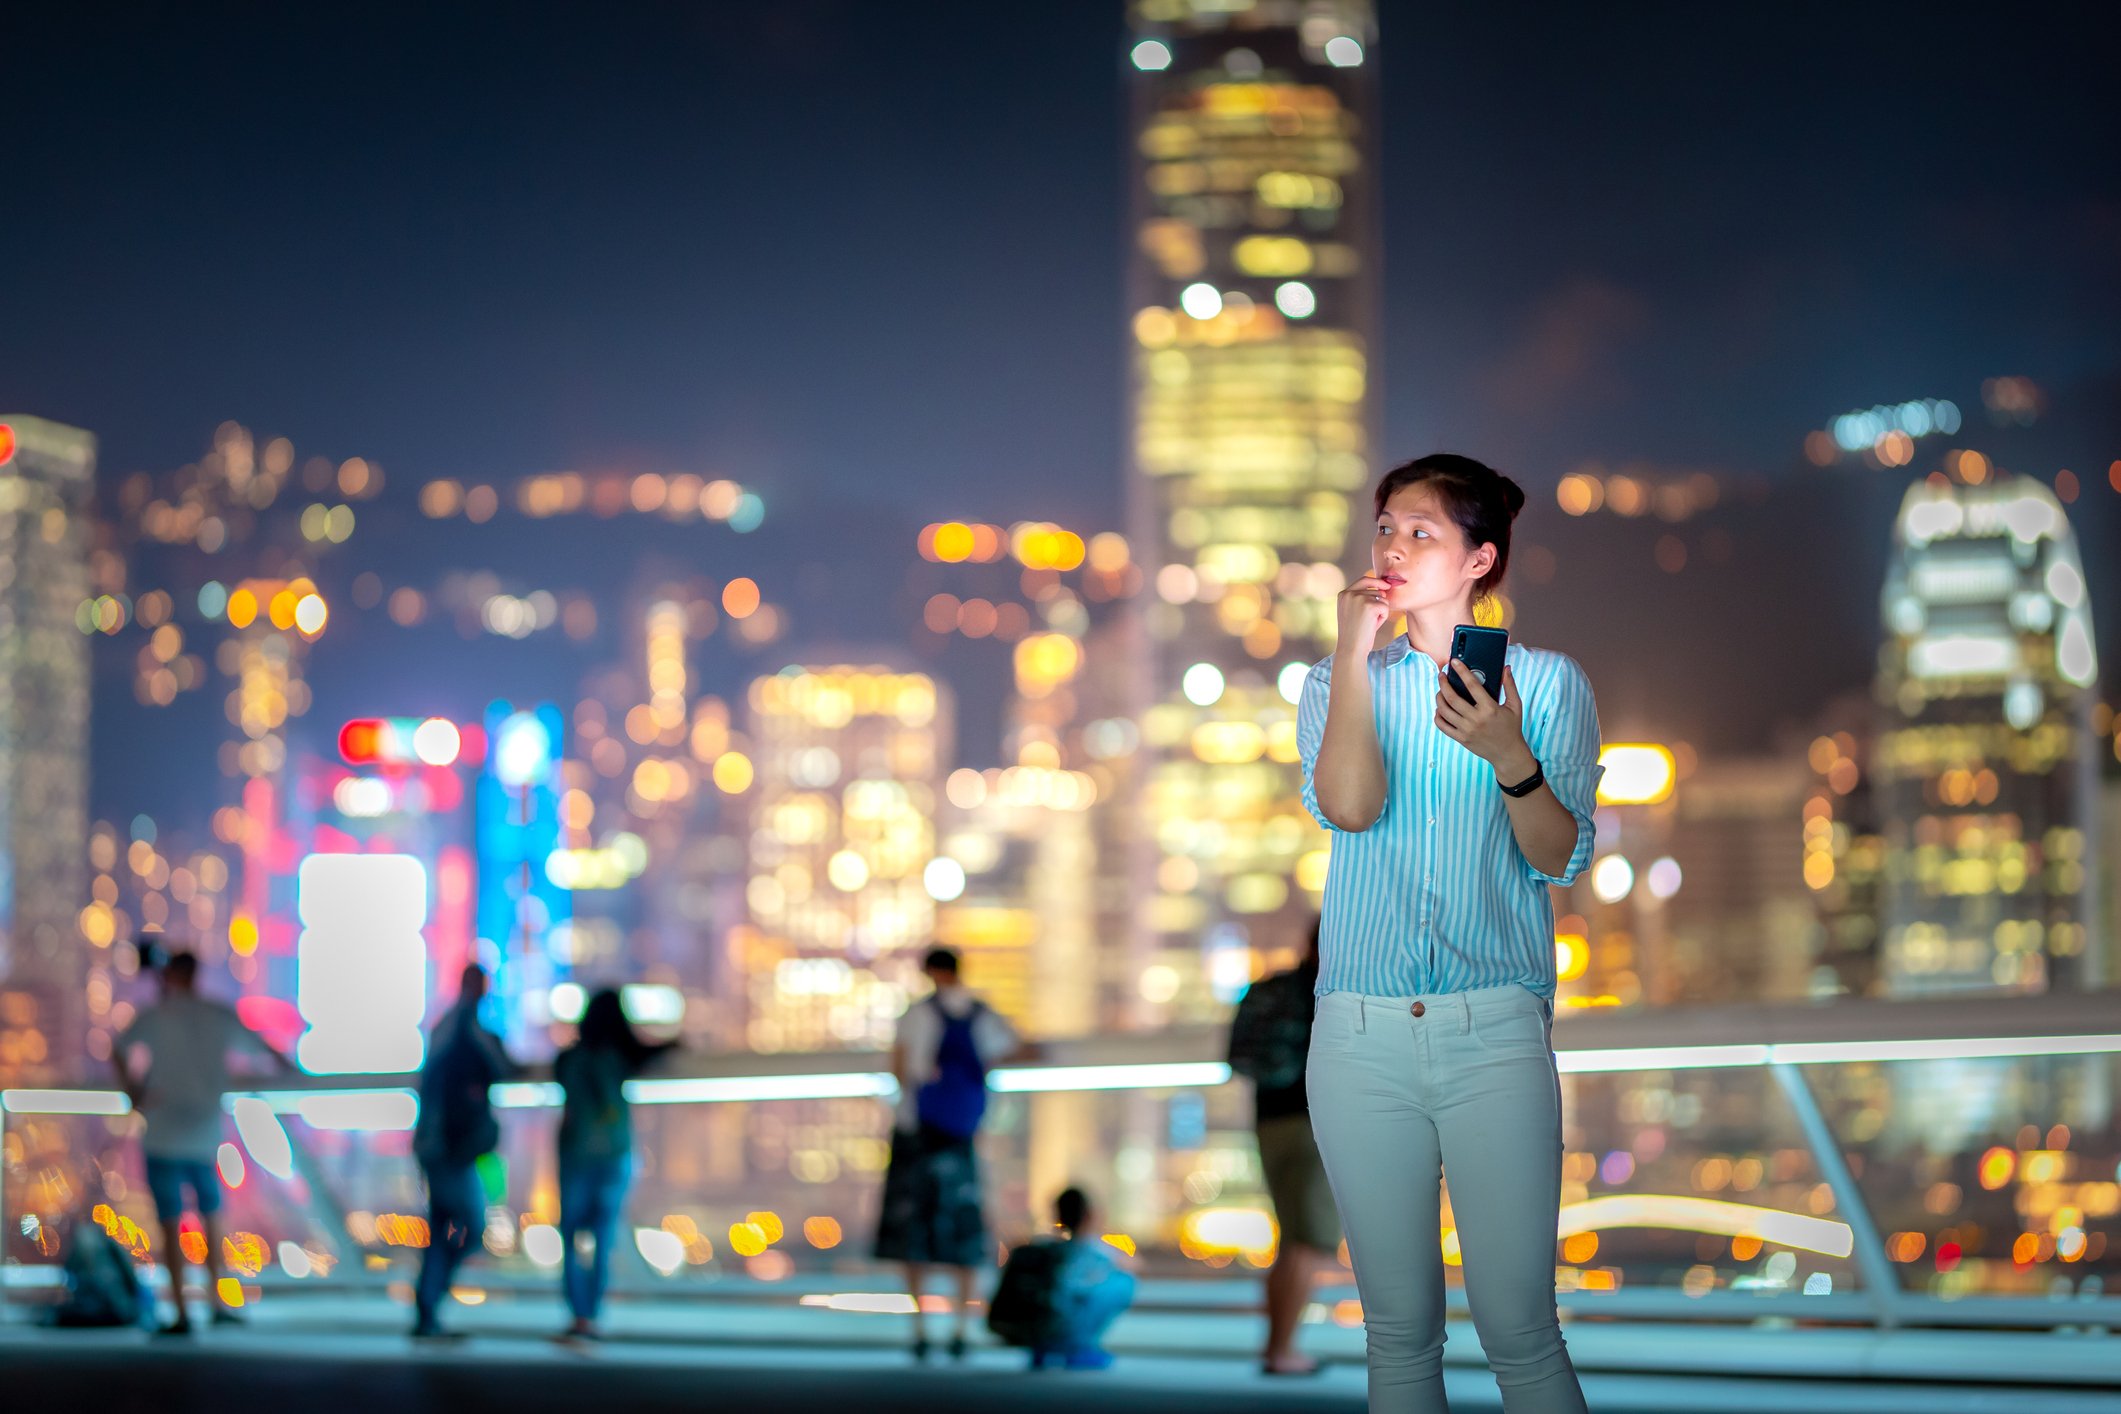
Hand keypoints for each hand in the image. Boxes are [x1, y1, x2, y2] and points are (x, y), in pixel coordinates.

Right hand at [1335, 575, 1393, 654]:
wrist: (1351, 648)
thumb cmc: (1354, 633)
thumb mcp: (1352, 612)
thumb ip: (1361, 598)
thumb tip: (1382, 590)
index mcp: (1343, 594)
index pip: (1363, 580)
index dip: (1376, 581)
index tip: (1386, 586)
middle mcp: (1349, 593)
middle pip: (1376, 590)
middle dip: (1378, 605)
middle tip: (1368, 621)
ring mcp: (1359, 598)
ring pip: (1382, 599)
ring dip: (1380, 612)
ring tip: (1369, 624)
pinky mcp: (1370, 605)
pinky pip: (1386, 607)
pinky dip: (1383, 618)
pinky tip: (1373, 626)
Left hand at [1436, 662, 1534, 778]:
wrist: (1508, 754)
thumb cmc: (1512, 728)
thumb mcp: (1515, 706)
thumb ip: (1510, 686)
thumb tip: (1506, 668)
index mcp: (1490, 709)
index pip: (1472, 685)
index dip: (1462, 671)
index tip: (1454, 662)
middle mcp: (1476, 719)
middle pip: (1452, 698)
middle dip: (1443, 684)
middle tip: (1442, 675)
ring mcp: (1466, 730)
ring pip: (1444, 711)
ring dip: (1439, 698)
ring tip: (1440, 691)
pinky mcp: (1461, 739)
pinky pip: (1443, 726)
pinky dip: (1438, 716)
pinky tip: (1440, 709)